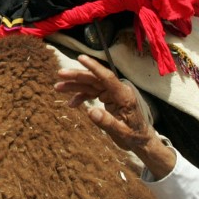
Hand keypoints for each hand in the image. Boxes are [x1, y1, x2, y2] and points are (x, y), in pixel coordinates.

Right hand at [54, 55, 175, 178]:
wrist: (141, 140)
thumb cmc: (134, 137)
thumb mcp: (122, 133)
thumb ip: (107, 122)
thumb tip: (91, 111)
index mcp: (124, 96)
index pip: (107, 77)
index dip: (94, 67)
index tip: (81, 57)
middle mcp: (117, 91)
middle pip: (95, 79)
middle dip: (77, 76)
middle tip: (60, 74)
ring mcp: (112, 94)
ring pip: (90, 85)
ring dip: (74, 85)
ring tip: (58, 87)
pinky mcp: (107, 98)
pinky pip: (91, 93)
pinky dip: (80, 97)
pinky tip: (71, 103)